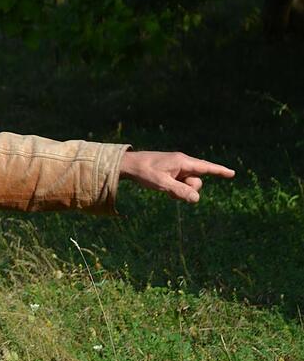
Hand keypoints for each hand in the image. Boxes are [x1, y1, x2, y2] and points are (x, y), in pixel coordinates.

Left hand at [119, 151, 234, 202]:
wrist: (129, 165)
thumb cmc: (145, 172)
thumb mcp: (162, 183)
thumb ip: (180, 191)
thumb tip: (196, 199)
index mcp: (182, 161)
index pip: (206, 167)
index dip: (219, 171)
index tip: (232, 173)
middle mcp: (182, 163)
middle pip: (197, 181)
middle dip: (189, 189)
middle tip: (171, 191)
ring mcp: (176, 168)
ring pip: (189, 184)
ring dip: (181, 191)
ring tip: (165, 189)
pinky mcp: (171, 172)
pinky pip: (181, 184)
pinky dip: (176, 190)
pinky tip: (165, 190)